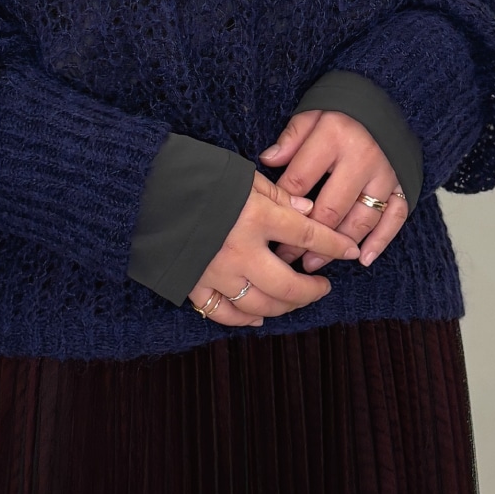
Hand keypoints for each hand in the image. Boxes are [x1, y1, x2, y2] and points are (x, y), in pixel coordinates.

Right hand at [186, 171, 360, 327]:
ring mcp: (217, 273)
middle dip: (312, 290)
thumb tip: (307, 210)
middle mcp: (240, 250)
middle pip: (289, 284)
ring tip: (296, 298)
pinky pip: (224, 313)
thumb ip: (277, 194)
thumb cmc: (197, 176)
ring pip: (261, 304)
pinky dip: (244, 317)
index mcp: (255, 216)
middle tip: (323, 286)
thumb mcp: (242, 175)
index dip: (334, 245)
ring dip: (285, 306)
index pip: (307, 236)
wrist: (144, 190)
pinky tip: (259, 314)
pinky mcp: (194, 285)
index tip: (350, 251)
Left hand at [259, 110, 408, 270]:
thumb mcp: (312, 114)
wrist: (387, 104)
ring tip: (313, 262)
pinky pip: (394, 218)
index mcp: (334, 136)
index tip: (270, 227)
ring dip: (337, 246)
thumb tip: (267, 160)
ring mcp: (385, 174)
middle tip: (287, 256)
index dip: (283, 207)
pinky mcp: (403, 185)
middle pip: (330, 207)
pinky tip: (362, 259)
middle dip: (306, 238)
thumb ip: (291, 138)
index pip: (301, 179)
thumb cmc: (342, 113)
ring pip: (361, 219)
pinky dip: (380, 241)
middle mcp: (362, 157)